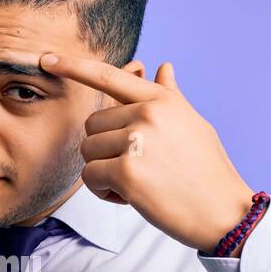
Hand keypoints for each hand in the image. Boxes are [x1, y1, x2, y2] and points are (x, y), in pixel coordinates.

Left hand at [40, 52, 256, 253]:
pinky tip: (130, 198)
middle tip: (136, 168)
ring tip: (137, 184)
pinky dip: (103, 192)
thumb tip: (163, 66)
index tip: (46, 59)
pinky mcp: (128, 171)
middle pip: (92, 125)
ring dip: (103, 172)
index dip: (74, 67)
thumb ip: (170, 97)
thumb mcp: (193, 125)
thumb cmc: (207, 171)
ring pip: (88, 151)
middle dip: (104, 150)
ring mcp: (137, 141)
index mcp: (162, 100)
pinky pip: (90, 176)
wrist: (223, 211)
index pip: (109, 76)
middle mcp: (148, 114)